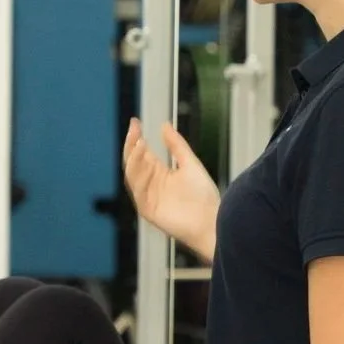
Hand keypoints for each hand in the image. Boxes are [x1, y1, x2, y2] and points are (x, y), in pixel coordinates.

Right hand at [123, 119, 221, 259]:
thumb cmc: (204, 197)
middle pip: (134, 162)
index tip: (135, 122)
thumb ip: (177, 145)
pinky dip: (137, 173)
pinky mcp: (147, 209)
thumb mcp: (190, 164)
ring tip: (140, 141)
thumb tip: (164, 125)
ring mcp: (147, 197)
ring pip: (132, 174)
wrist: (211, 221)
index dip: (137, 138)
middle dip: (132, 144)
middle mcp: (151, 184)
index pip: (142, 154)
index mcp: (160, 174)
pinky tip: (142, 158)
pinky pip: (137, 189)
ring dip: (134, 157)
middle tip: (134, 128)